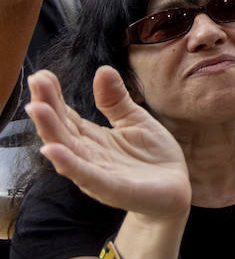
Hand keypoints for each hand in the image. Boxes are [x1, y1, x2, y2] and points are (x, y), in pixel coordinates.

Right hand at [26, 67, 190, 219]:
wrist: (176, 189)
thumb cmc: (152, 156)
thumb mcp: (136, 120)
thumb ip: (116, 100)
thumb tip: (102, 69)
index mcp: (93, 139)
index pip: (68, 116)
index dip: (54, 97)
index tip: (41, 75)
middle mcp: (89, 156)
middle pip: (62, 131)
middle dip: (46, 108)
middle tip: (34, 82)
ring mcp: (98, 174)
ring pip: (68, 152)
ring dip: (51, 131)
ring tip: (36, 109)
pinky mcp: (113, 189)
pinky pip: (88, 176)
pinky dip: (70, 164)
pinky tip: (53, 151)